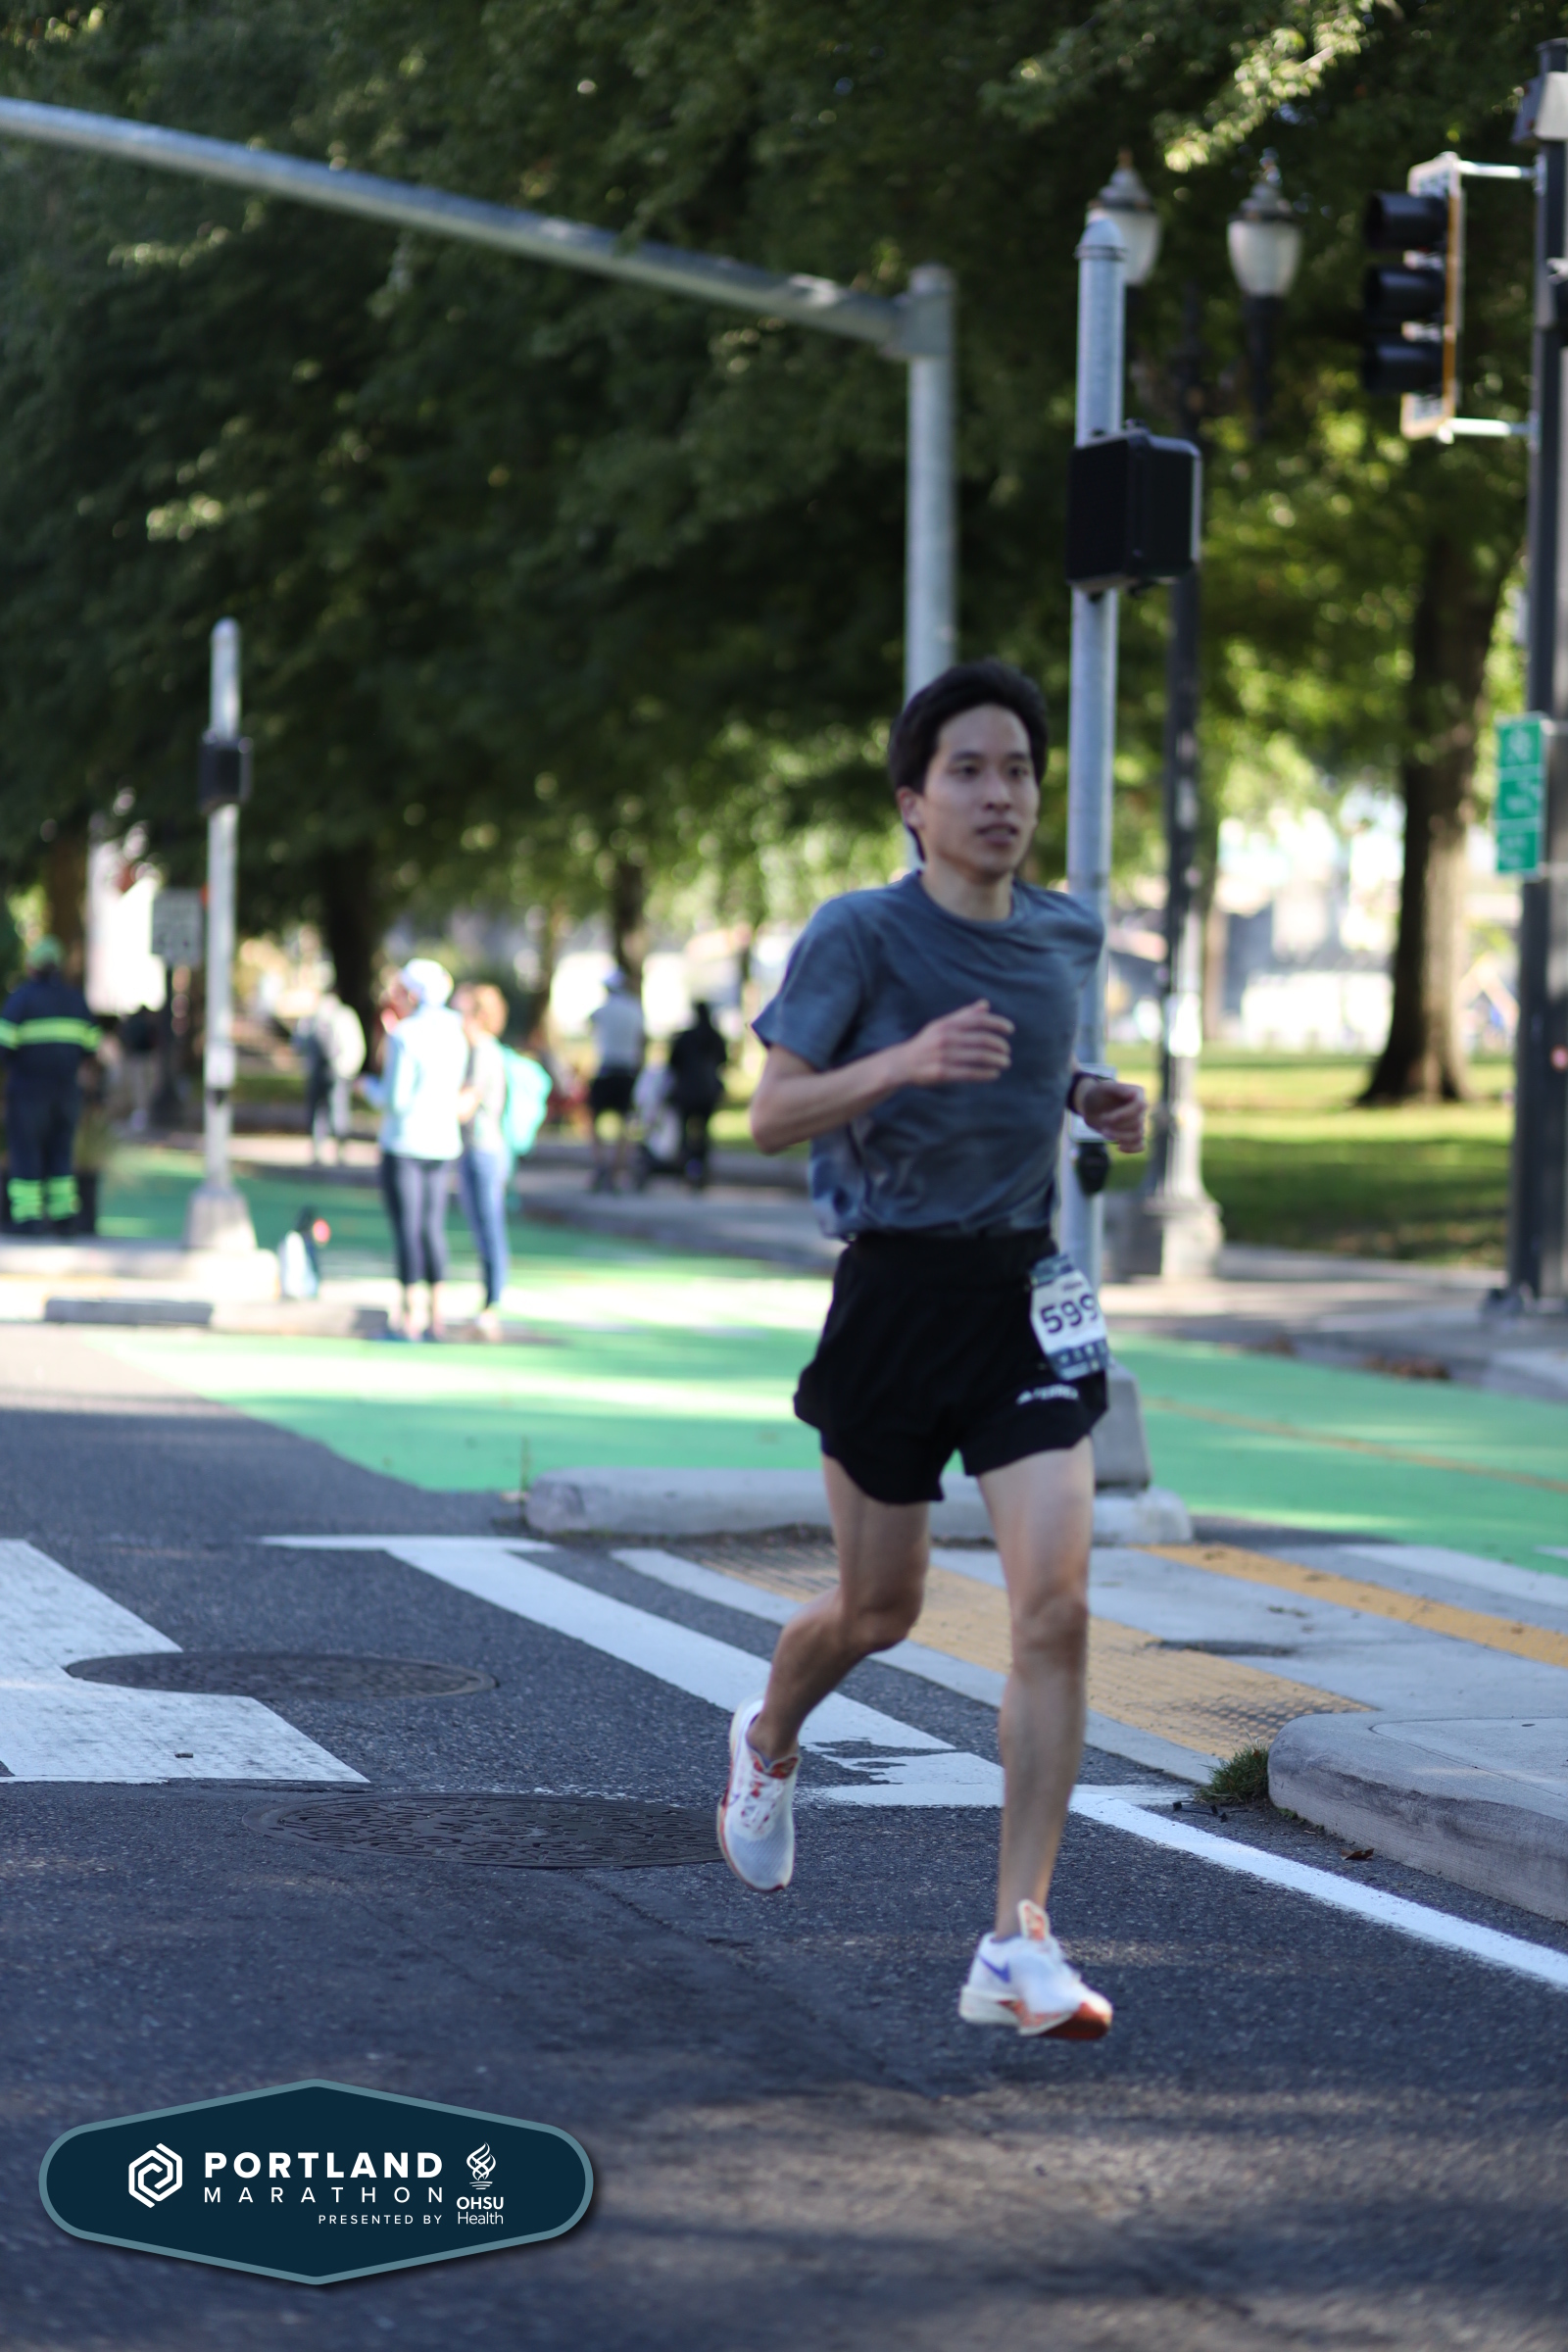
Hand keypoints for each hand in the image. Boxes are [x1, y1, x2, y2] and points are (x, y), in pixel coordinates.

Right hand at [898, 999, 1014, 1086]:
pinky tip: (994, 1074)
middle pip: (982, 1040)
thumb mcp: (942, 1025)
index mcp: (948, 1025)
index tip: (1010, 1030)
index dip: (997, 1023)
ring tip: (1005, 1063)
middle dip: (999, 1045)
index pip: (978, 1020)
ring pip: (979, 1057)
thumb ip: (964, 1015)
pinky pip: (970, 1073)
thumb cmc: (927, 1042)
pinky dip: (985, 1074)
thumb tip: (985, 1004)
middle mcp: (946, 1038)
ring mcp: (944, 1056)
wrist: (904, 1063)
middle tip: (1007, 1051)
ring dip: (996, 1060)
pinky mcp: (943, 1073)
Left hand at [1077, 1076, 1145, 1151]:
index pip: (1140, 1106)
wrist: (1091, 1106)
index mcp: (1138, 1094)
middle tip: (1102, 1120)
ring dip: (1119, 1136)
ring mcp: (1138, 1123)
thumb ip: (1120, 1088)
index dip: (1124, 1115)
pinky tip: (1118, 1147)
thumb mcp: (1104, 1087)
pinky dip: (1132, 1149)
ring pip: (1138, 1135)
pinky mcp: (1133, 1135)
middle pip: (1137, 1123)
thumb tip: (1135, 1094)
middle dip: (1117, 1125)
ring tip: (1104, 1132)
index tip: (1106, 1117)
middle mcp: (1141, 1109)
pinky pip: (1141, 1145)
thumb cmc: (1098, 1094)